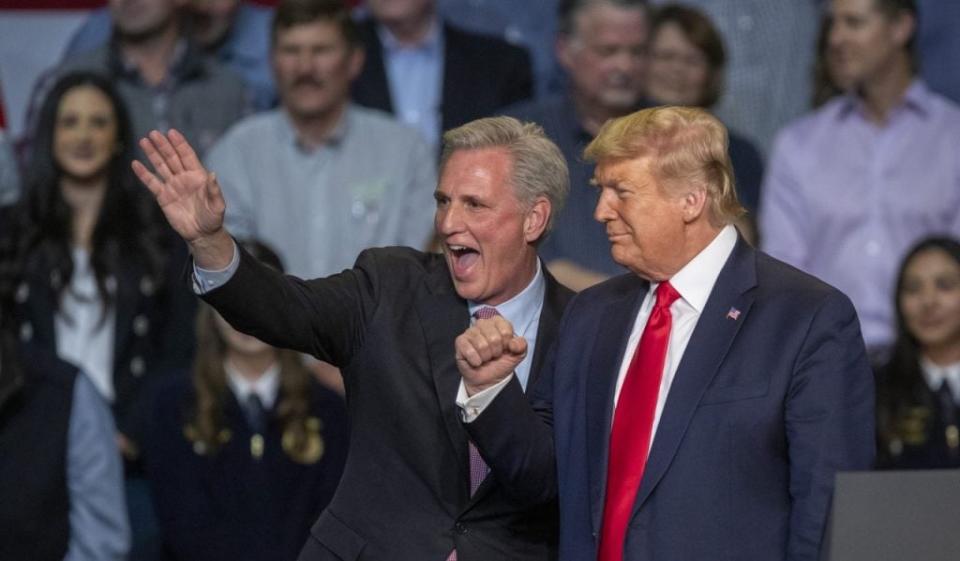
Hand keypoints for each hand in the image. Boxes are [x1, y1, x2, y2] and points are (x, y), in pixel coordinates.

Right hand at [132, 129, 224, 243]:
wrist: (201, 233)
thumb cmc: (213, 218)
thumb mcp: (218, 205)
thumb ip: (214, 190)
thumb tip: (213, 174)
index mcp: (198, 176)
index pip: (187, 155)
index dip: (179, 144)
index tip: (171, 132)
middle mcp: (184, 177)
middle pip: (171, 158)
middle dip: (163, 145)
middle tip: (153, 133)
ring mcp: (172, 186)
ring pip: (161, 166)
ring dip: (152, 154)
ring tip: (144, 141)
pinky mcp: (163, 197)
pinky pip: (152, 183)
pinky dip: (144, 174)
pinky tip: (136, 164)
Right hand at [455, 316, 526, 395]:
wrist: (488, 379)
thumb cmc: (501, 362)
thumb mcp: (518, 354)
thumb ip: (521, 345)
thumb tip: (513, 343)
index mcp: (498, 322)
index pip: (506, 330)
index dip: (507, 344)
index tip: (505, 349)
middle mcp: (483, 323)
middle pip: (494, 338)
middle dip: (496, 352)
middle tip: (494, 355)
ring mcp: (470, 331)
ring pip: (482, 345)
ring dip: (486, 358)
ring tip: (485, 358)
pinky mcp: (460, 341)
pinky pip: (470, 351)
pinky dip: (476, 361)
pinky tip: (476, 361)